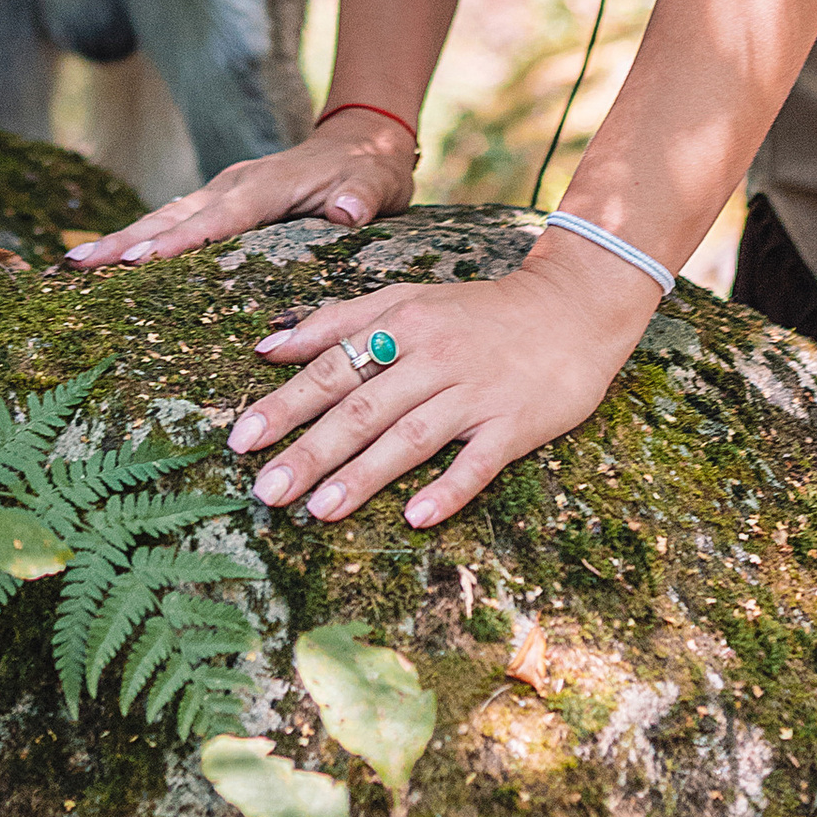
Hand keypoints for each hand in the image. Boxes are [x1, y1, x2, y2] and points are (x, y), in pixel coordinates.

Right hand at [64, 108, 416, 266]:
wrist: (363, 139)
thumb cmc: (371, 167)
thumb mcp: (378, 180)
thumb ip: (363, 194)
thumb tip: (349, 211)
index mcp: (267, 185)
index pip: (218, 219)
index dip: (178, 241)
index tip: (136, 261)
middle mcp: (236, 184)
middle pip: (174, 216)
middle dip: (126, 240)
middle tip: (79, 265)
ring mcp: (225, 191)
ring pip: (166, 217)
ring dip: (123, 239)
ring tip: (77, 264)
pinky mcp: (222, 202)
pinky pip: (176, 221)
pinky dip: (142, 239)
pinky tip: (112, 260)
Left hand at [225, 235, 659, 530]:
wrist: (574, 310)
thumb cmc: (477, 314)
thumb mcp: (408, 300)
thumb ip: (339, 320)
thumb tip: (269, 345)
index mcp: (403, 324)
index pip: (334, 366)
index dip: (286, 402)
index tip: (242, 438)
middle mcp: (434, 357)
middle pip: (362, 407)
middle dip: (310, 450)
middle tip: (265, 491)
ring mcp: (475, 392)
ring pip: (410, 436)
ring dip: (363, 475)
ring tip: (318, 511)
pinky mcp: (514, 425)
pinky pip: (477, 461)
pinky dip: (447, 488)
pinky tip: (416, 516)